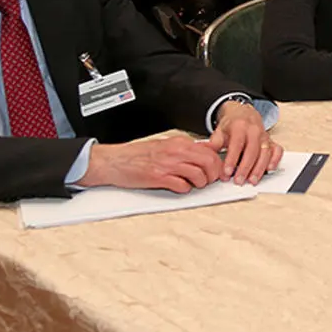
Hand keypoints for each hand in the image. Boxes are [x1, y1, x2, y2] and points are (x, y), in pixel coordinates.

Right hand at [79, 136, 224, 191]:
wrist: (115, 161)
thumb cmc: (137, 155)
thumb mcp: (164, 146)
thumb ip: (183, 150)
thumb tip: (203, 155)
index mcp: (178, 142)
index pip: (209, 150)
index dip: (217, 163)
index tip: (216, 171)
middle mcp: (175, 151)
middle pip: (209, 162)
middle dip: (213, 174)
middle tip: (208, 181)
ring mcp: (168, 164)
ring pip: (199, 175)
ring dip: (200, 184)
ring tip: (194, 185)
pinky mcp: (159, 178)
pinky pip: (182, 186)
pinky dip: (185, 189)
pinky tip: (179, 187)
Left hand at [207, 100, 282, 184]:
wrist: (244, 113)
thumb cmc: (232, 125)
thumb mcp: (220, 130)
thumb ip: (213, 142)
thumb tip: (204, 151)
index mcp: (239, 127)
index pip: (236, 145)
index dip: (232, 160)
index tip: (227, 173)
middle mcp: (254, 131)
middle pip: (252, 151)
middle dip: (245, 168)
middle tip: (239, 181)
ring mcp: (264, 136)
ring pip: (265, 153)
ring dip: (259, 168)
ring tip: (252, 181)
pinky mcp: (271, 141)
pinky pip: (277, 150)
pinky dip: (275, 160)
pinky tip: (269, 169)